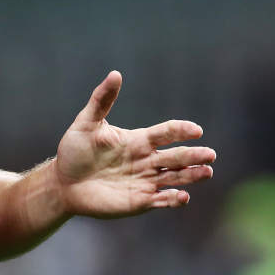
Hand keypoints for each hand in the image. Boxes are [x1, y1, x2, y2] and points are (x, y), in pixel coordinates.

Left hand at [53, 71, 213, 218]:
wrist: (64, 183)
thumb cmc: (75, 151)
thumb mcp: (87, 123)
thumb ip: (101, 100)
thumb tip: (115, 74)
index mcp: (139, 140)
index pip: (166, 133)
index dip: (181, 130)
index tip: (196, 130)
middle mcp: (147, 160)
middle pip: (177, 156)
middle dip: (194, 155)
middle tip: (210, 155)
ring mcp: (146, 181)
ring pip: (176, 178)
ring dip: (192, 176)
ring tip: (207, 172)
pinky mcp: (140, 201)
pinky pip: (162, 200)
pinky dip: (174, 199)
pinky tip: (183, 197)